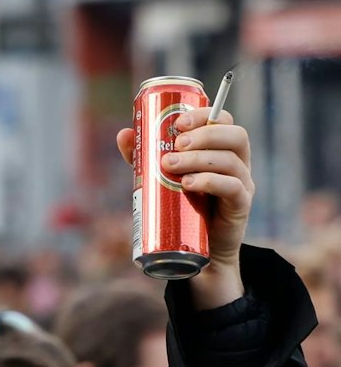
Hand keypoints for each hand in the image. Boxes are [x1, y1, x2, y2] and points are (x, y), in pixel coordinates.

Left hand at [117, 110, 251, 308]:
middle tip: (174, 144)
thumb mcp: (160, 178)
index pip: (224, 120)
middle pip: (234, 136)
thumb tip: (124, 134)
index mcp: (222, 149)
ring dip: (199, 159)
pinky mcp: (240, 205)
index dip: (204, 115)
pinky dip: (209, 181)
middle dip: (204, 135)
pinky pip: (232, 187)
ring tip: (169, 166)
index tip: (177, 123)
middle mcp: (238, 162)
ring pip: (230, 161)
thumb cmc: (181, 207)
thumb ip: (144, 156)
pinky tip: (188, 184)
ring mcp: (242, 183)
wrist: (198, 250)